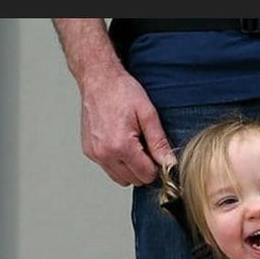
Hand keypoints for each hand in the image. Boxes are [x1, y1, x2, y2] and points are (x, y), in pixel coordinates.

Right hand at [79, 67, 176, 186]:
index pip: (146, 175)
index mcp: (121, 146)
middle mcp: (105, 153)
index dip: (155, 167)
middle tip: (144, 146)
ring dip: (130, 168)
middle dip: (143, 168)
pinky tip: (120, 143)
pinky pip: (108, 169)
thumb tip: (169, 164)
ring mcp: (95, 154)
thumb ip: (159, 143)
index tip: (155, 153)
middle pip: (133, 180)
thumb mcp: (148, 114)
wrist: (98, 79)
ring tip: (132, 145)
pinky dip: (117, 162)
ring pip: (120, 178)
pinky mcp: (89, 152)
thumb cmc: (121, 91)